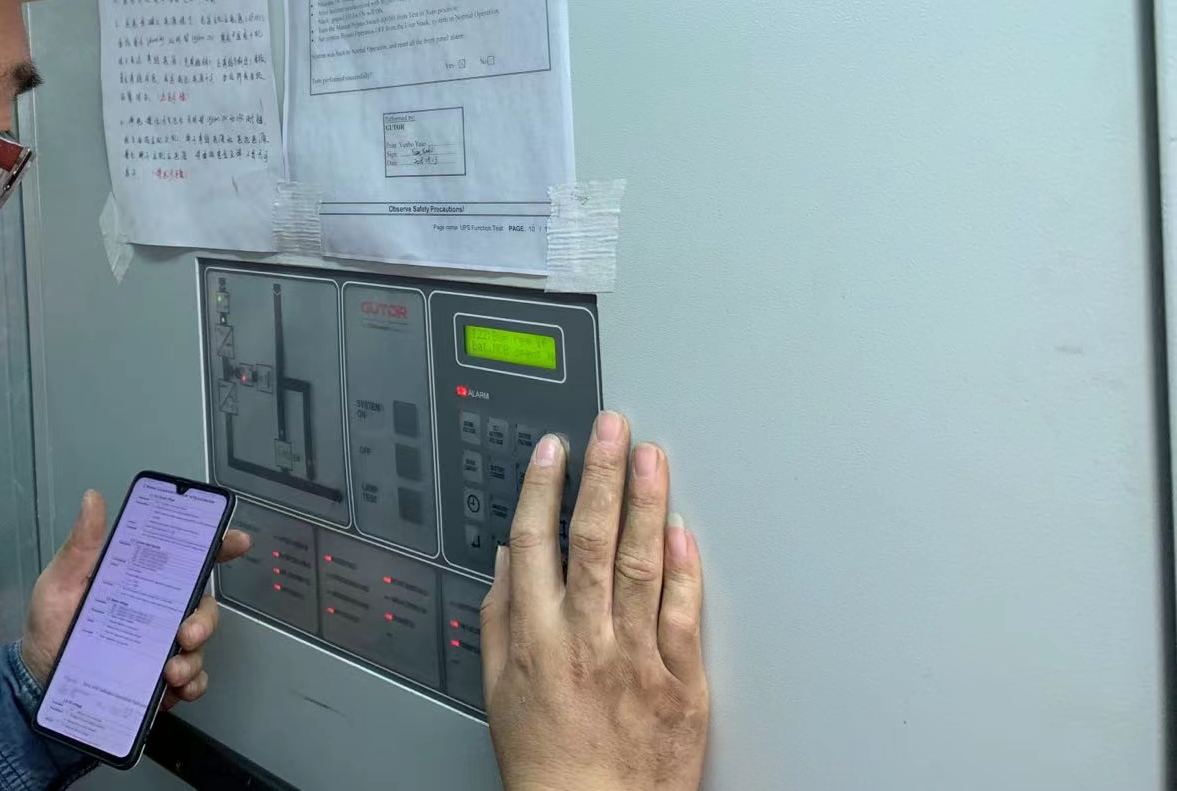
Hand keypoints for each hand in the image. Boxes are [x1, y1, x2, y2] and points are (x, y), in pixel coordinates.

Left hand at [20, 490, 252, 707]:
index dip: (217, 546)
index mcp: (141, 581)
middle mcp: (159, 611)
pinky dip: (191, 686)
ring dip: (194, 659)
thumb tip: (93, 499)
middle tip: (188, 633)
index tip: (236, 541)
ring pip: (199, 647)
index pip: (186, 558)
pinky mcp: (160, 682)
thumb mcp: (60, 582)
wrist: (37, 683)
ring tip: (171, 672)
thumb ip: (81, 546)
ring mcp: (162, 647)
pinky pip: (191, 682)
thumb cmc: (50, 626)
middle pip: (202, 605)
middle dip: (206, 619)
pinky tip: (175, 690)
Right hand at [482, 413, 707, 790]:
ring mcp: (638, 659)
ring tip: (650, 457)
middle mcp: (586, 640)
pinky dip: (685, 571)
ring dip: (645, 503)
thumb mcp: (499, 689)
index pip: (536, 542)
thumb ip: (503, 616)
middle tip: (611, 427)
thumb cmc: (546, 763)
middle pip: (592, 540)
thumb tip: (510, 560)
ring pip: (641, 565)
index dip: (544, 488)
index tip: (554, 450)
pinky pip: (684, 617)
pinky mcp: (682, 684)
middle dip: (602, 475)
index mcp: (538, 638)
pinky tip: (683, 532)